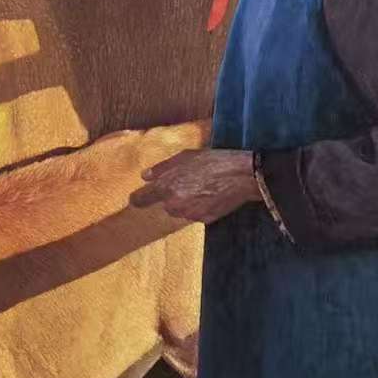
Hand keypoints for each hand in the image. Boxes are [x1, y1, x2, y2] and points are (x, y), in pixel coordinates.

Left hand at [129, 149, 260, 223]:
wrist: (241, 176)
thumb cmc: (213, 161)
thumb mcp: (184, 157)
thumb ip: (161, 168)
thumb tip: (145, 176)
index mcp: (166, 187)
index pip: (141, 200)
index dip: (138, 199)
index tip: (136, 199)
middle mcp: (174, 204)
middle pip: (165, 205)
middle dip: (172, 197)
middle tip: (188, 183)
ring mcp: (189, 215)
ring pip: (181, 210)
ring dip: (186, 202)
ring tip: (203, 187)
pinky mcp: (204, 220)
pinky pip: (196, 214)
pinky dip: (200, 207)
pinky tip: (212, 195)